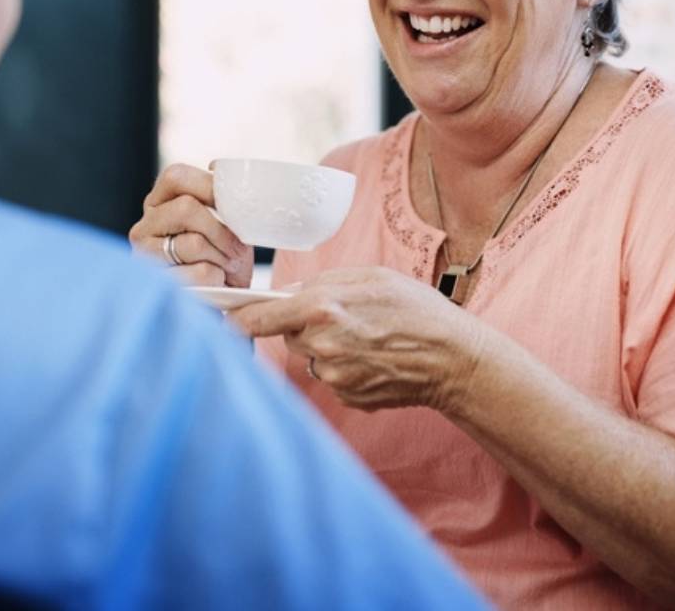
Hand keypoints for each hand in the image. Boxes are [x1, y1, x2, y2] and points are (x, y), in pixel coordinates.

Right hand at [128, 163, 253, 287]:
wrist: (223, 300)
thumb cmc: (224, 255)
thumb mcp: (225, 221)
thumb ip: (219, 195)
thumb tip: (216, 166)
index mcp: (160, 202)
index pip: (176, 176)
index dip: (210, 186)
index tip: (234, 205)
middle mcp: (145, 226)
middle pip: (186, 208)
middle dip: (221, 229)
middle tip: (237, 248)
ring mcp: (145, 256)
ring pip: (193, 243)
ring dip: (223, 257)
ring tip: (228, 266)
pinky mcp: (158, 285)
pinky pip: (199, 273)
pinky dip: (218, 278)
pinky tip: (216, 283)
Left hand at [232, 266, 489, 414]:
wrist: (453, 358)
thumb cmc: (415, 308)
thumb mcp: (369, 276)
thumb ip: (322, 283)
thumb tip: (287, 294)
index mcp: (321, 308)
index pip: (256, 319)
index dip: (234, 320)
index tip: (220, 320)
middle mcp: (320, 346)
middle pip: (287, 335)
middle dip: (303, 325)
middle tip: (342, 315)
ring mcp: (334, 377)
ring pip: (311, 357)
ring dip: (326, 347)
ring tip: (367, 336)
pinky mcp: (348, 397)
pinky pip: (332, 377)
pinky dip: (346, 367)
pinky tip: (374, 357)